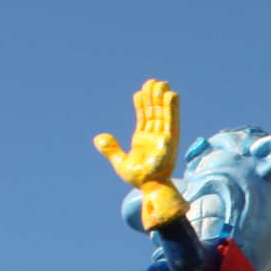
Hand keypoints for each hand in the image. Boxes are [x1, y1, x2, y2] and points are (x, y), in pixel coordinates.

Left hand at [94, 79, 186, 226]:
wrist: (150, 188)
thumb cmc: (139, 178)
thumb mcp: (120, 162)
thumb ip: (111, 149)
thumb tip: (98, 137)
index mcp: (143, 140)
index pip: (143, 117)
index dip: (142, 104)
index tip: (140, 91)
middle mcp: (155, 136)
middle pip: (154, 112)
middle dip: (153, 97)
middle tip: (153, 81)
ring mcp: (163, 137)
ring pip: (163, 113)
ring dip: (162, 98)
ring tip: (162, 83)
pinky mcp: (171, 140)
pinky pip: (171, 121)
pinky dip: (172, 108)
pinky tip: (172, 96)